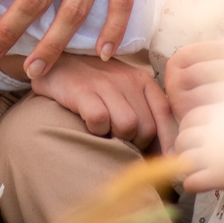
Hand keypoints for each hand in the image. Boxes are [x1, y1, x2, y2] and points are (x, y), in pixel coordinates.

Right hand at [30, 54, 175, 152]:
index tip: (168, 160)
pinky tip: (89, 126)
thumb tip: (166, 152)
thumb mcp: (123, 90)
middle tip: (121, 141)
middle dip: (137, 143)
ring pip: (127, 126)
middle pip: (146, 127)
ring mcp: (104, 83)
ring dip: (117, 137)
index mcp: (141, 80)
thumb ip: (144, 111)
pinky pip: (100, 120)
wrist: (55, 62)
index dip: (168, 140)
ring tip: (106, 132)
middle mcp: (127, 79)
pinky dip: (96, 130)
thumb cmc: (94, 84)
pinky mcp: (82, 90)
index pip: (164, 113)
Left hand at [164, 40, 223, 211]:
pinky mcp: (219, 175)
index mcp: (221, 111)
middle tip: (196, 159)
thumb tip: (196, 127)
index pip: (189, 119)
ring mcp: (215, 152)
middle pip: (183, 139)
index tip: (199, 141)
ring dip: (187, 168)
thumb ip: (222, 118)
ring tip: (199, 172)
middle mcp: (214, 129)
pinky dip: (192, 185)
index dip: (191, 131)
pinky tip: (202, 185)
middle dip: (186, 149)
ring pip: (183, 160)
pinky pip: (191, 181)